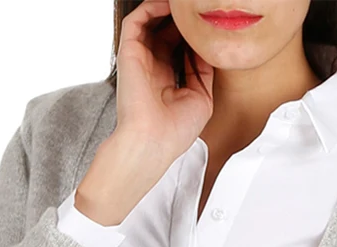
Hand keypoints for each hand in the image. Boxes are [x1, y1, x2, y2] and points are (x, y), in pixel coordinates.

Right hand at [114, 0, 213, 157]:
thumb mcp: (202, 99)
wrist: (153, 143)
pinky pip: (136, 20)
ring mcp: (139, 60)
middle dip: (182, 21)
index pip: (179, 48)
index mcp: (167, 81)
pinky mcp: (128, 53)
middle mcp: (152, 68)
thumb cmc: (175, 132)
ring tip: (183, 6)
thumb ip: (203, 71)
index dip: (193, 36)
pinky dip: (151, 7)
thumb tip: (206, 48)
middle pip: (166, 32)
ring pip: (150, 21)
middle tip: (196, 12)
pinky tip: (169, 5)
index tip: (208, 29)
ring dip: (167, 11)